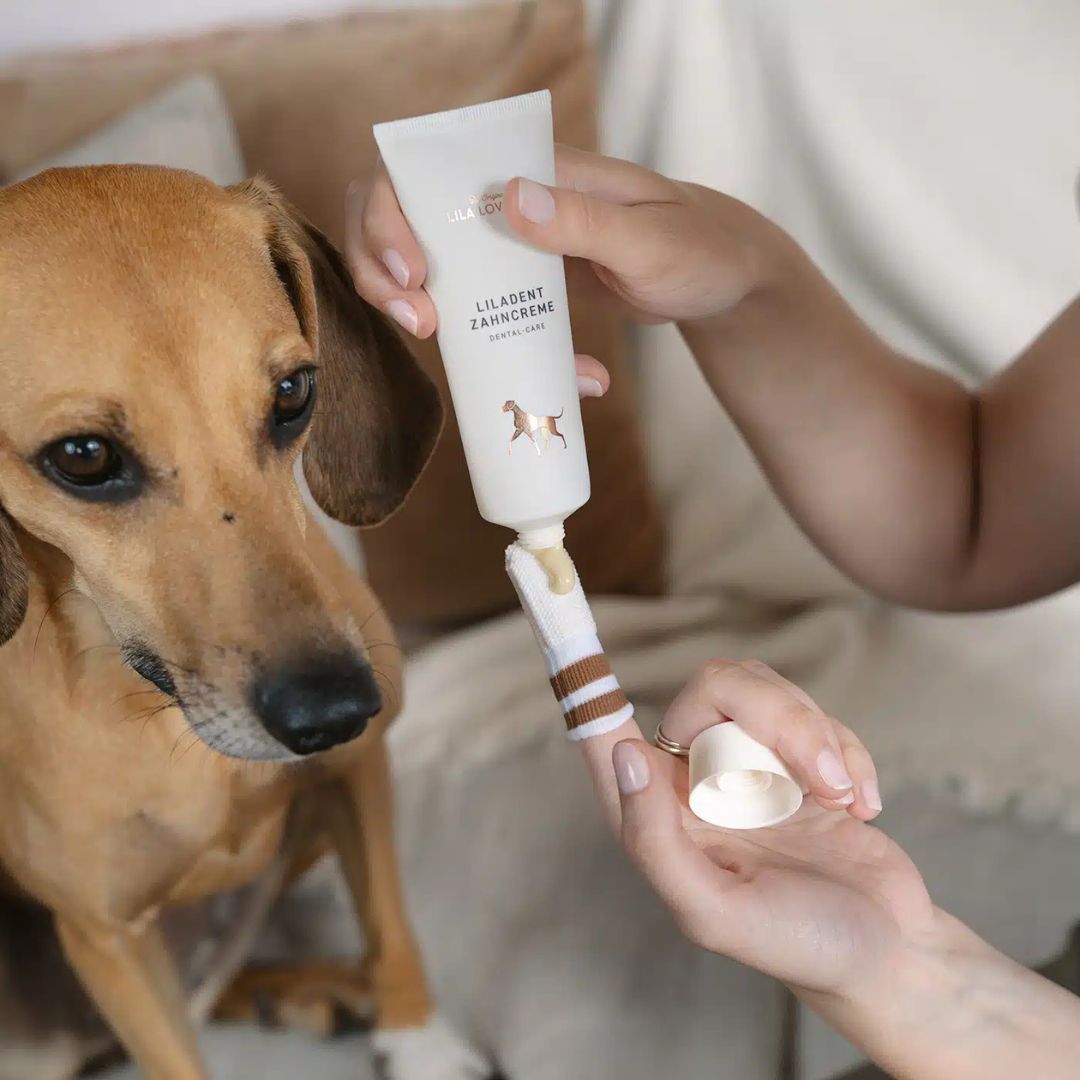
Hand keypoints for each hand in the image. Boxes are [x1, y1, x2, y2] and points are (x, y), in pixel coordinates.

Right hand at [344, 147, 778, 391]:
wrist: (725, 280)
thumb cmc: (699, 247)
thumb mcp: (650, 239)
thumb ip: (585, 219)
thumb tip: (508, 197)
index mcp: (534, 172)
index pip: (427, 170)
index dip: (391, 215)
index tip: (413, 274)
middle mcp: (508, 204)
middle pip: (403, 219)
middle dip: (384, 271)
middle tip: (420, 325)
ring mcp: (512, 250)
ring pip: (431, 270)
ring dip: (421, 312)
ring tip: (449, 349)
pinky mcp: (526, 291)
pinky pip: (484, 316)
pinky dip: (503, 354)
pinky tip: (576, 377)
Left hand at [579, 659, 934, 998]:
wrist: (892, 953)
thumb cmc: (799, 945)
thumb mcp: (716, 913)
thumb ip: (656, 842)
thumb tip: (626, 755)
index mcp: (657, 814)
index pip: (606, 736)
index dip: (587, 684)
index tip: (579, 638)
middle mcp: (696, 778)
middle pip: (712, 687)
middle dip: (777, 718)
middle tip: (820, 776)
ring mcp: (749, 762)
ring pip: (764, 688)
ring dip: (817, 736)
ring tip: (841, 799)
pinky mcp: (801, 757)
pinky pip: (815, 714)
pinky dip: (848, 753)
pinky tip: (861, 806)